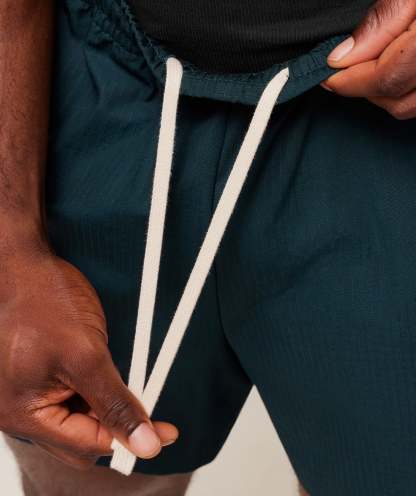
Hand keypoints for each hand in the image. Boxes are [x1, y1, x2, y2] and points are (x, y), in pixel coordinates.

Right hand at [0, 242, 177, 468]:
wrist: (25, 267)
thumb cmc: (45, 300)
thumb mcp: (86, 354)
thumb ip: (114, 403)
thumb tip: (144, 444)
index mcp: (21, 413)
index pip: (86, 445)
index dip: (127, 439)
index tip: (163, 432)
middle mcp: (18, 412)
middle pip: (80, 440)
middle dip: (115, 425)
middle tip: (150, 410)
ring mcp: (25, 397)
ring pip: (77, 422)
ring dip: (105, 409)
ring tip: (126, 386)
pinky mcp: (36, 382)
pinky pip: (69, 402)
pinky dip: (94, 395)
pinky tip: (106, 379)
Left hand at [322, 0, 415, 118]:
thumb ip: (385, 19)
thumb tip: (343, 56)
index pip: (389, 78)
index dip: (351, 81)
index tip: (326, 72)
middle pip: (399, 101)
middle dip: (364, 88)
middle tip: (343, 68)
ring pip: (411, 106)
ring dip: (383, 92)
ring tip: (368, 65)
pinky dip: (404, 90)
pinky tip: (395, 67)